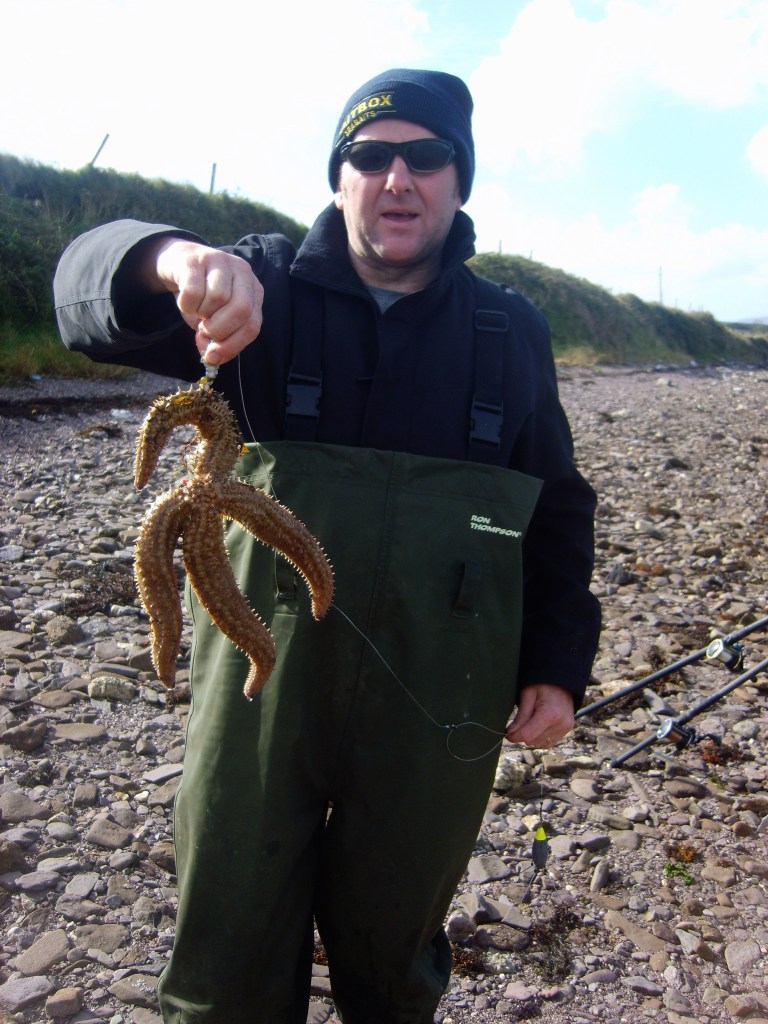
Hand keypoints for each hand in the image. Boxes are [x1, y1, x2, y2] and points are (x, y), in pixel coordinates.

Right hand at [148, 238, 263, 364]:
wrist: (179, 263)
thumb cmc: (201, 296)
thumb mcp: (214, 319)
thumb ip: (218, 339)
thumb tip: (212, 357)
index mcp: (254, 291)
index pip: (253, 325)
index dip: (233, 345)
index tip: (213, 356)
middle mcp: (243, 272)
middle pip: (241, 309)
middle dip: (219, 330)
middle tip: (204, 331)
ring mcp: (221, 261)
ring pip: (217, 298)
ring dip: (201, 314)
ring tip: (196, 310)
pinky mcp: (196, 258)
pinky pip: (193, 291)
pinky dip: (186, 304)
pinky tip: (185, 301)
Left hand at [504, 683, 574, 748]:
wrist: (562, 681)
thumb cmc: (542, 685)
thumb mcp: (527, 695)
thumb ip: (520, 716)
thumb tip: (510, 733)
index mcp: (550, 714)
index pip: (527, 735)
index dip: (514, 736)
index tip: (507, 733)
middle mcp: (560, 724)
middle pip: (533, 741)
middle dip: (523, 734)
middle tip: (519, 722)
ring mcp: (565, 728)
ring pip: (540, 743)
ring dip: (532, 736)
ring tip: (532, 720)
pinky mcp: (567, 730)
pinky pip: (548, 742)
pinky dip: (541, 736)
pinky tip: (540, 724)